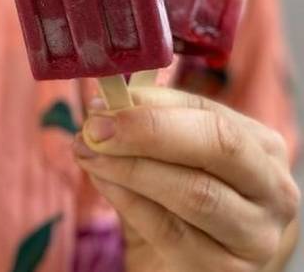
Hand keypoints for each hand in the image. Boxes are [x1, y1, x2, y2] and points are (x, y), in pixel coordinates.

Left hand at [73, 87, 299, 271]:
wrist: (179, 266)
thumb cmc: (172, 203)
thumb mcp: (163, 158)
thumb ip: (143, 127)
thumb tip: (104, 104)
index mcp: (261, 148)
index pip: (209, 112)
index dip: (151, 105)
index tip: (102, 104)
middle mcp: (272, 190)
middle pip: (218, 145)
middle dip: (149, 130)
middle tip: (96, 128)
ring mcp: (255, 235)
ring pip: (195, 192)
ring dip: (130, 167)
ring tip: (88, 153)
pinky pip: (170, 231)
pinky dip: (128, 200)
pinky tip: (102, 182)